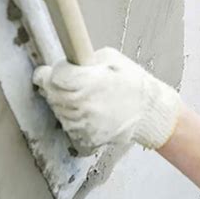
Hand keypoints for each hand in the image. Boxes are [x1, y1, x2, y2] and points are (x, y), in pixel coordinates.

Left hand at [33, 47, 182, 155]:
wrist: (150, 112)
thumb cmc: (133, 83)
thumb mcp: (112, 58)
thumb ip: (85, 59)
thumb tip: (65, 62)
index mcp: (90, 82)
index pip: (53, 77)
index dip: (49, 72)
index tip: (49, 71)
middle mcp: (84, 105)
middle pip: (51, 95)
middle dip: (54, 86)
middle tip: (67, 83)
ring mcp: (84, 125)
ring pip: (57, 112)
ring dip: (63, 103)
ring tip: (83, 97)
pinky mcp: (87, 139)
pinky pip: (68, 127)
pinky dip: (73, 119)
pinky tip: (87, 112)